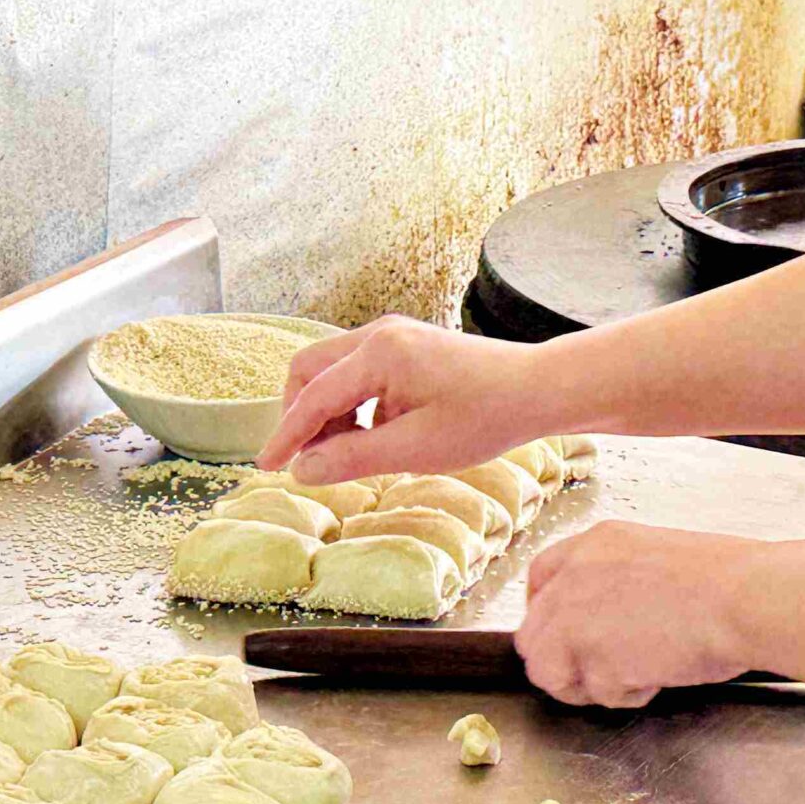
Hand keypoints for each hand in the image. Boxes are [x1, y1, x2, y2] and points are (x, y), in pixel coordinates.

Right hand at [258, 318, 553, 482]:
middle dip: (301, 416)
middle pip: (310, 370)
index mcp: (379, 354)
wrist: (537, 389)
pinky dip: (354, 405)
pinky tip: (378, 436)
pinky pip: (358, 372)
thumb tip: (302, 470)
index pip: (313, 397)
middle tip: (310, 460)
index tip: (267, 467)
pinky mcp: (405, 346)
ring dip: (329, 413)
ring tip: (353, 454)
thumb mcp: (416, 449)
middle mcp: (379, 334)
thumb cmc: (485, 417)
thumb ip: (353, 458)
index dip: (286, 436)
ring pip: (332, 371)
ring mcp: (393, 336)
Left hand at [516, 521, 761, 707]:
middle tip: (604, 671)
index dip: (549, 614)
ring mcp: (576, 619)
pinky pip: (596, 693)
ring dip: (588, 684)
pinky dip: (626, 694)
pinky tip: (659, 674)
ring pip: (547, 672)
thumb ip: (618, 582)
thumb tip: (609, 620)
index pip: (541, 578)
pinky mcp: (592, 659)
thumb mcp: (656, 557)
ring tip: (637, 673)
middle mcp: (574, 577)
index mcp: (594, 543)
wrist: (743, 598)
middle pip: (532, 635)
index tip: (567, 635)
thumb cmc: (725, 582)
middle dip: (562, 661)